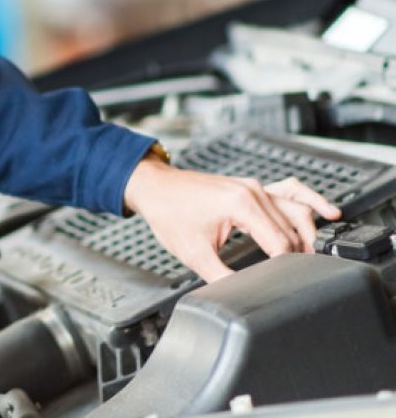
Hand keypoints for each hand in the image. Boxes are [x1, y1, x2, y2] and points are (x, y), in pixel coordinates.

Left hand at [123, 154, 341, 282]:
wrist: (154, 187)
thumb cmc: (169, 213)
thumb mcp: (194, 254)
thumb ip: (223, 277)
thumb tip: (242, 296)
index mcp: (242, 205)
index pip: (280, 242)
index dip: (286, 266)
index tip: (289, 283)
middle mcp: (254, 192)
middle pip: (293, 228)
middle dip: (300, 253)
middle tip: (305, 277)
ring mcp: (255, 186)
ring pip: (297, 209)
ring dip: (309, 232)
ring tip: (316, 255)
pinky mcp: (252, 187)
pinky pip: (289, 190)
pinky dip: (309, 201)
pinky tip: (327, 212)